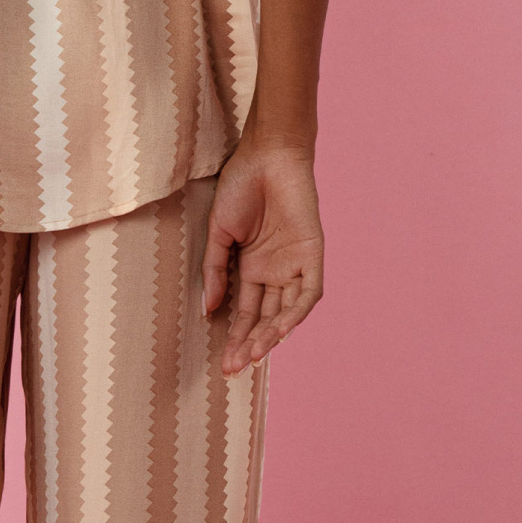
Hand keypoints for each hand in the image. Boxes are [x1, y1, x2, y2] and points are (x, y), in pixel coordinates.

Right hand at [202, 141, 324, 374]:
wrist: (266, 155)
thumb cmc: (240, 187)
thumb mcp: (218, 234)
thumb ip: (215, 272)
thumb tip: (209, 310)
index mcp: (251, 267)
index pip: (245, 312)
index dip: (235, 336)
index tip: (223, 362)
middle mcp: (274, 271)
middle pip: (265, 318)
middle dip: (251, 344)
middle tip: (235, 367)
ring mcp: (294, 264)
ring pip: (286, 311)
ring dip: (271, 334)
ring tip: (253, 354)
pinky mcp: (312, 254)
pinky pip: (308, 292)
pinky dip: (296, 312)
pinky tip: (281, 331)